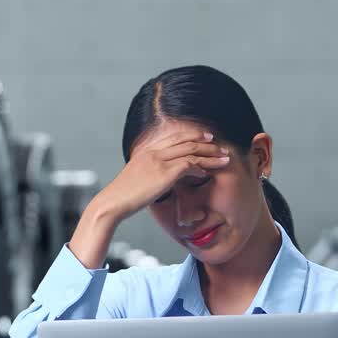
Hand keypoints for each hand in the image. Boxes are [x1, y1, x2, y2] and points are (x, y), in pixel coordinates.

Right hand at [95, 127, 231, 220]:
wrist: (112, 202)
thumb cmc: (123, 197)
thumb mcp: (136, 179)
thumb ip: (149, 174)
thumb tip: (157, 179)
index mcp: (147, 151)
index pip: (175, 137)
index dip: (193, 135)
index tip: (207, 138)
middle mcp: (154, 152)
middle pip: (186, 141)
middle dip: (207, 143)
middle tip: (221, 146)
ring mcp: (159, 161)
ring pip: (191, 152)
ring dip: (211, 156)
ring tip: (225, 159)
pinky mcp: (164, 173)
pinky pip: (189, 165)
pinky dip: (201, 168)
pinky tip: (208, 173)